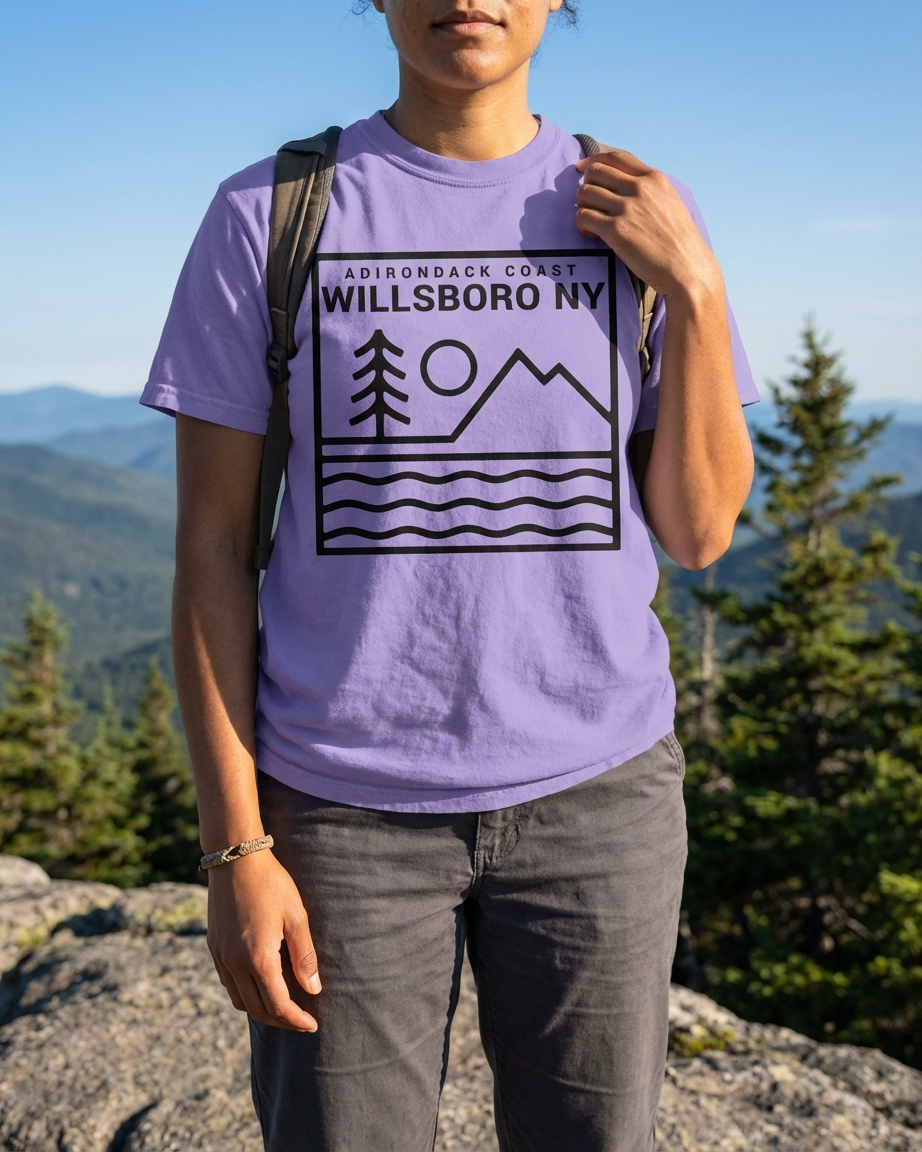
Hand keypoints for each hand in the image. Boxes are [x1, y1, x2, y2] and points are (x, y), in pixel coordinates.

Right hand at [206, 849, 320, 1030]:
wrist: (235, 859)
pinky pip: (228, 984)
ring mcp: (221, 957)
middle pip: (257, 1009)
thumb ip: (304, 955)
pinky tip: (261, 985)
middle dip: (281, 1020)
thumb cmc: (271, 883)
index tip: (312, 1025)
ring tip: (284, 1006)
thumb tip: (313, 989)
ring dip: (261, 1010)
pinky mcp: (214, 948)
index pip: (278, 1005)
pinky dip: (245, 994)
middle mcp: (235, 964)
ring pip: (240, 1001)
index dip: (296, 1020)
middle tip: (301, 1021)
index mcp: (258, 958)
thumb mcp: (296, 916)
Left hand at [575, 149, 722, 302]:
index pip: (616, 158)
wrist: (686, 269)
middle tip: (591, 204)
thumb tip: (624, 186)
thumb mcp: (670, 203)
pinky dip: (582, 225)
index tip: (582, 169)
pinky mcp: (615, 230)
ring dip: (583, 206)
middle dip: (587, 186)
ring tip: (593, 222)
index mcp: (654, 178)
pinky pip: (583, 216)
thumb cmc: (679, 243)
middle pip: (594, 172)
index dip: (593, 161)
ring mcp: (626, 207)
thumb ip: (649, 190)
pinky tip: (592, 234)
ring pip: (585, 193)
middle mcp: (639, 188)